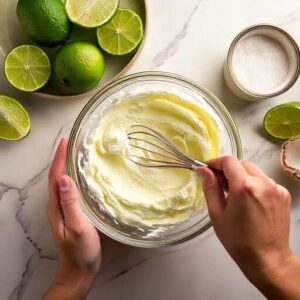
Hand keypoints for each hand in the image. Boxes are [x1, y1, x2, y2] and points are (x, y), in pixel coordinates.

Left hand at [44, 138, 100, 299]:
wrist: (80, 269)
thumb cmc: (79, 250)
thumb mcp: (76, 227)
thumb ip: (70, 204)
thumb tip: (64, 179)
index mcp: (56, 206)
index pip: (55, 177)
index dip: (59, 159)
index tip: (66, 142)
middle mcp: (58, 204)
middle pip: (57, 177)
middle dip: (63, 159)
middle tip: (74, 144)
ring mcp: (65, 208)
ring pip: (65, 182)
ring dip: (69, 167)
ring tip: (79, 154)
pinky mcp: (73, 212)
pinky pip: (73, 190)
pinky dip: (77, 178)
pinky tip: (87, 176)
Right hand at [197, 157, 299, 298]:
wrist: (267, 259)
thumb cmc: (238, 240)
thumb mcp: (217, 213)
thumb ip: (210, 187)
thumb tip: (203, 170)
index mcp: (244, 187)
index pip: (229, 161)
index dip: (215, 162)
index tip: (207, 168)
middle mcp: (263, 183)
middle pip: (242, 164)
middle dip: (228, 169)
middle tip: (218, 183)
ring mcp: (276, 188)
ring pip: (254, 171)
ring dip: (241, 176)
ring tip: (233, 193)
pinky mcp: (283, 194)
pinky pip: (264, 181)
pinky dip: (254, 184)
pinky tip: (248, 200)